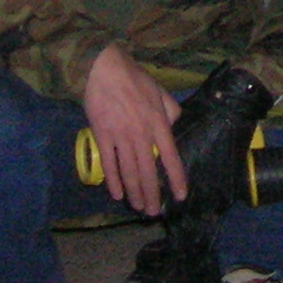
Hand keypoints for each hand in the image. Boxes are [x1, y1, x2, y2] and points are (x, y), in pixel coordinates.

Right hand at [82, 43, 185, 212]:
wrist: (104, 70)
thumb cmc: (134, 79)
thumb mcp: (161, 92)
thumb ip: (171, 111)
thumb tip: (175, 127)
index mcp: (159, 124)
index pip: (171, 157)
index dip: (176, 179)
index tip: (180, 196)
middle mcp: (142, 135)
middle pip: (149, 172)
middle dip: (152, 195)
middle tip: (153, 213)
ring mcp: (121, 137)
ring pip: (129, 172)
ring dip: (134, 193)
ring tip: (138, 207)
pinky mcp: (102, 136)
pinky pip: (109, 164)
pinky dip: (113, 181)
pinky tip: (117, 194)